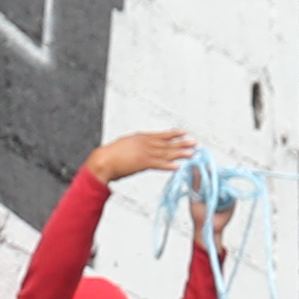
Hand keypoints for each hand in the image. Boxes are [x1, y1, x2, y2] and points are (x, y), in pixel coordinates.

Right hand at [81, 129, 195, 186]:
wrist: (103, 160)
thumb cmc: (110, 156)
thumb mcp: (124, 147)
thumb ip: (133, 148)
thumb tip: (137, 152)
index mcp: (140, 138)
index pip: (160, 135)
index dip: (173, 134)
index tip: (184, 133)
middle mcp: (145, 143)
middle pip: (167, 143)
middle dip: (182, 142)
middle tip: (195, 142)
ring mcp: (144, 152)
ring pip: (166, 152)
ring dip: (180, 153)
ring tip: (192, 154)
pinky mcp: (142, 163)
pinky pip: (159, 164)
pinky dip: (169, 165)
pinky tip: (178, 166)